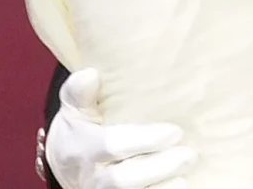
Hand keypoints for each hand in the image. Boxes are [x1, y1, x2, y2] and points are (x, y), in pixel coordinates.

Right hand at [46, 68, 195, 188]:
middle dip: (157, 169)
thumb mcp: (74, 107)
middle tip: (189, 155)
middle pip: (122, 180)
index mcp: (83, 148)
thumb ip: (79, 92)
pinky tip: (180, 186)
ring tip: (186, 177)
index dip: (144, 140)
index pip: (112, 146)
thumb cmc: (79, 125)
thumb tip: (90, 74)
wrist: (63, 161)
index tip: (174, 132)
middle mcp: (92, 176)